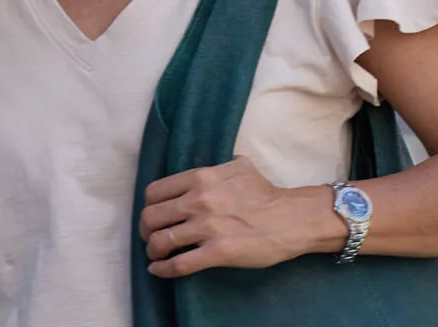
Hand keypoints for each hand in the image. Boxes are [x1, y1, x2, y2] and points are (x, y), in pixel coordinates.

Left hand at [139, 157, 340, 277]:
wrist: (291, 218)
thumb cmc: (266, 193)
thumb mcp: (239, 166)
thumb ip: (218, 166)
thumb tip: (211, 168)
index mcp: (200, 178)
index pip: (154, 192)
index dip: (149, 206)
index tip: (153, 215)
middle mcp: (198, 201)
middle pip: (151, 217)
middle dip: (146, 230)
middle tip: (150, 237)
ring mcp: (207, 227)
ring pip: (161, 241)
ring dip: (152, 251)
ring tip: (155, 255)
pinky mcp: (218, 252)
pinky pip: (179, 264)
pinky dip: (163, 269)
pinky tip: (159, 270)